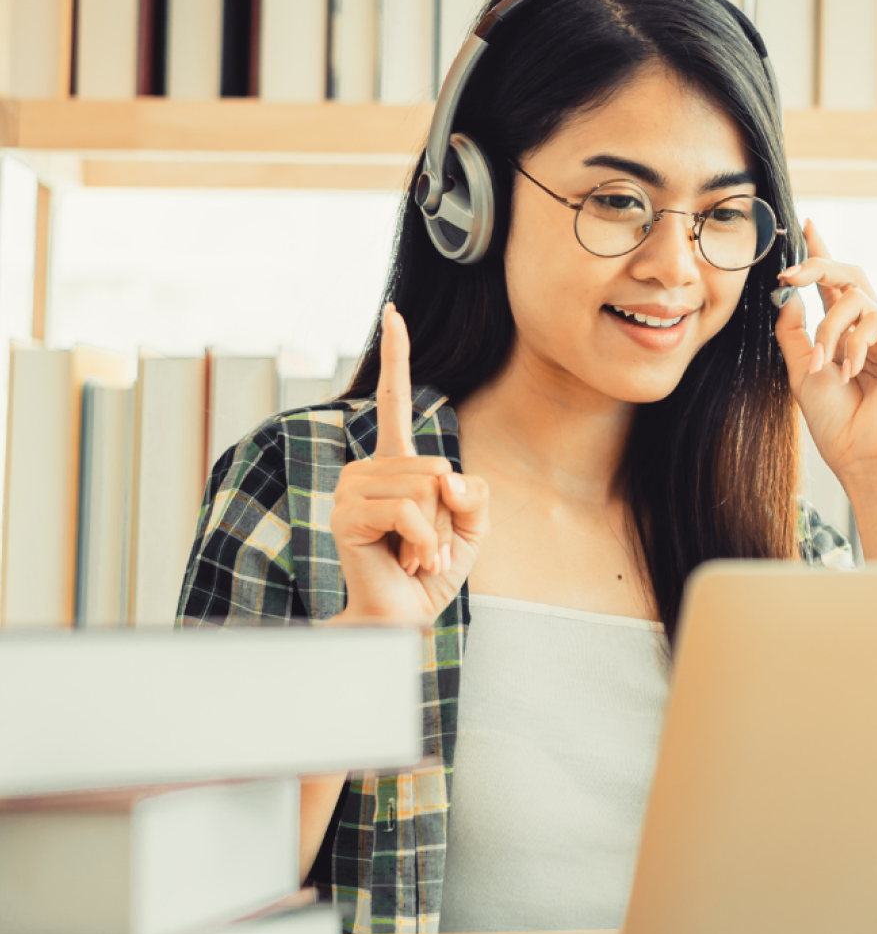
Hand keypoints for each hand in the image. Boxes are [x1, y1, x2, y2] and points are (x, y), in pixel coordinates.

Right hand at [329, 303, 489, 626]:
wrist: (401, 619)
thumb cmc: (431, 572)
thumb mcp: (472, 527)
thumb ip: (474, 494)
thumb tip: (446, 474)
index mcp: (395, 464)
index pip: (394, 401)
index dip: (396, 356)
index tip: (393, 314)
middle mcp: (366, 469)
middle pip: (434, 465)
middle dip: (448, 514)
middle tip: (426, 546)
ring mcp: (350, 491)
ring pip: (424, 487)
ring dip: (436, 533)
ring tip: (413, 556)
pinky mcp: (346, 516)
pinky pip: (410, 512)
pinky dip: (426, 543)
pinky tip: (410, 562)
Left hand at [773, 220, 876, 484]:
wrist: (862, 454)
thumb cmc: (834, 422)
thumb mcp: (801, 370)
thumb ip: (795, 332)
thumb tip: (789, 296)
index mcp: (847, 336)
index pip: (833, 287)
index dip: (821, 256)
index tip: (807, 226)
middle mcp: (873, 331)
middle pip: (852, 277)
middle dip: (819, 265)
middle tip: (789, 273)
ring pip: (856, 298)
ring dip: (829, 328)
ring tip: (824, 364)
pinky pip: (875, 319)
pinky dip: (853, 344)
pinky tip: (850, 372)